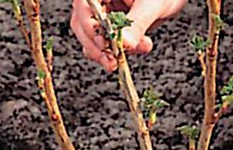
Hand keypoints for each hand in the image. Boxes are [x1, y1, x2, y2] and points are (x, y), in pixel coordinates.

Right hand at [70, 0, 186, 71]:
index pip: (83, 8)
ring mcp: (101, 14)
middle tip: (115, 60)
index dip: (91, 28)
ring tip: (139, 48)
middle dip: (99, 47)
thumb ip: (137, 24)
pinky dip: (119, 52)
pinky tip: (139, 47)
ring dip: (111, 52)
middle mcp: (95, 0)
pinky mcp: (109, 28)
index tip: (105, 44)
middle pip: (82, 26)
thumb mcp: (151, 5)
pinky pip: (104, 45)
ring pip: (91, 39)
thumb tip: (125, 43)